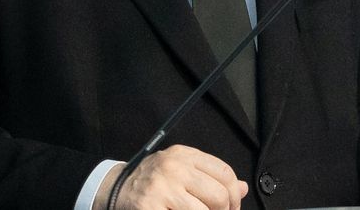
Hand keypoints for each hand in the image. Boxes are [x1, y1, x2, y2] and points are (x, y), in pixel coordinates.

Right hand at [95, 145, 247, 209]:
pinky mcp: (151, 207)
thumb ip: (210, 176)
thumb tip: (243, 188)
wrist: (116, 189)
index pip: (224, 172)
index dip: (235, 194)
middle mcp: (174, 168)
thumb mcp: (181, 169)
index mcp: (184, 155)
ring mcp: (162, 189)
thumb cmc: (153, 180)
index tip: (233, 207)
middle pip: (219, 194)